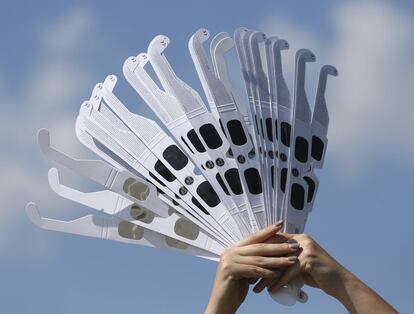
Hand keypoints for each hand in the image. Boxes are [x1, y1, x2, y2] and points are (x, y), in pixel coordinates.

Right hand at [205, 222, 299, 313]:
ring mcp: (228, 261)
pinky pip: (253, 270)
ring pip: (258, 259)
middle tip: (293, 246)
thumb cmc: (234, 289)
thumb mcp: (245, 272)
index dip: (267, 231)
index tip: (280, 225)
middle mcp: (230, 252)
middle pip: (258, 246)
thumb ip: (253, 261)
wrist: (221, 304)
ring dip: (277, 260)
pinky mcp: (229, 271)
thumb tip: (273, 254)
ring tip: (291, 260)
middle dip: (277, 246)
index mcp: (233, 249)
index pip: (253, 237)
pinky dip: (266, 272)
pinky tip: (277, 274)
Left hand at [254, 234, 396, 313]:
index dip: (260, 252)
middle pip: (274, 252)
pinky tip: (271, 290)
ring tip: (256, 287)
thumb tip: (269, 261)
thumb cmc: (318, 274)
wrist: (340, 282)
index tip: (248, 264)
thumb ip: (288, 258)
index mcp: (298, 238)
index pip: (273, 241)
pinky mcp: (309, 259)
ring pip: (280, 264)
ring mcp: (306, 248)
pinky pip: (289, 272)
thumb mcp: (302, 262)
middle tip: (248, 277)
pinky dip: (279, 282)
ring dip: (266, 277)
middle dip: (260, 265)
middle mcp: (301, 240)